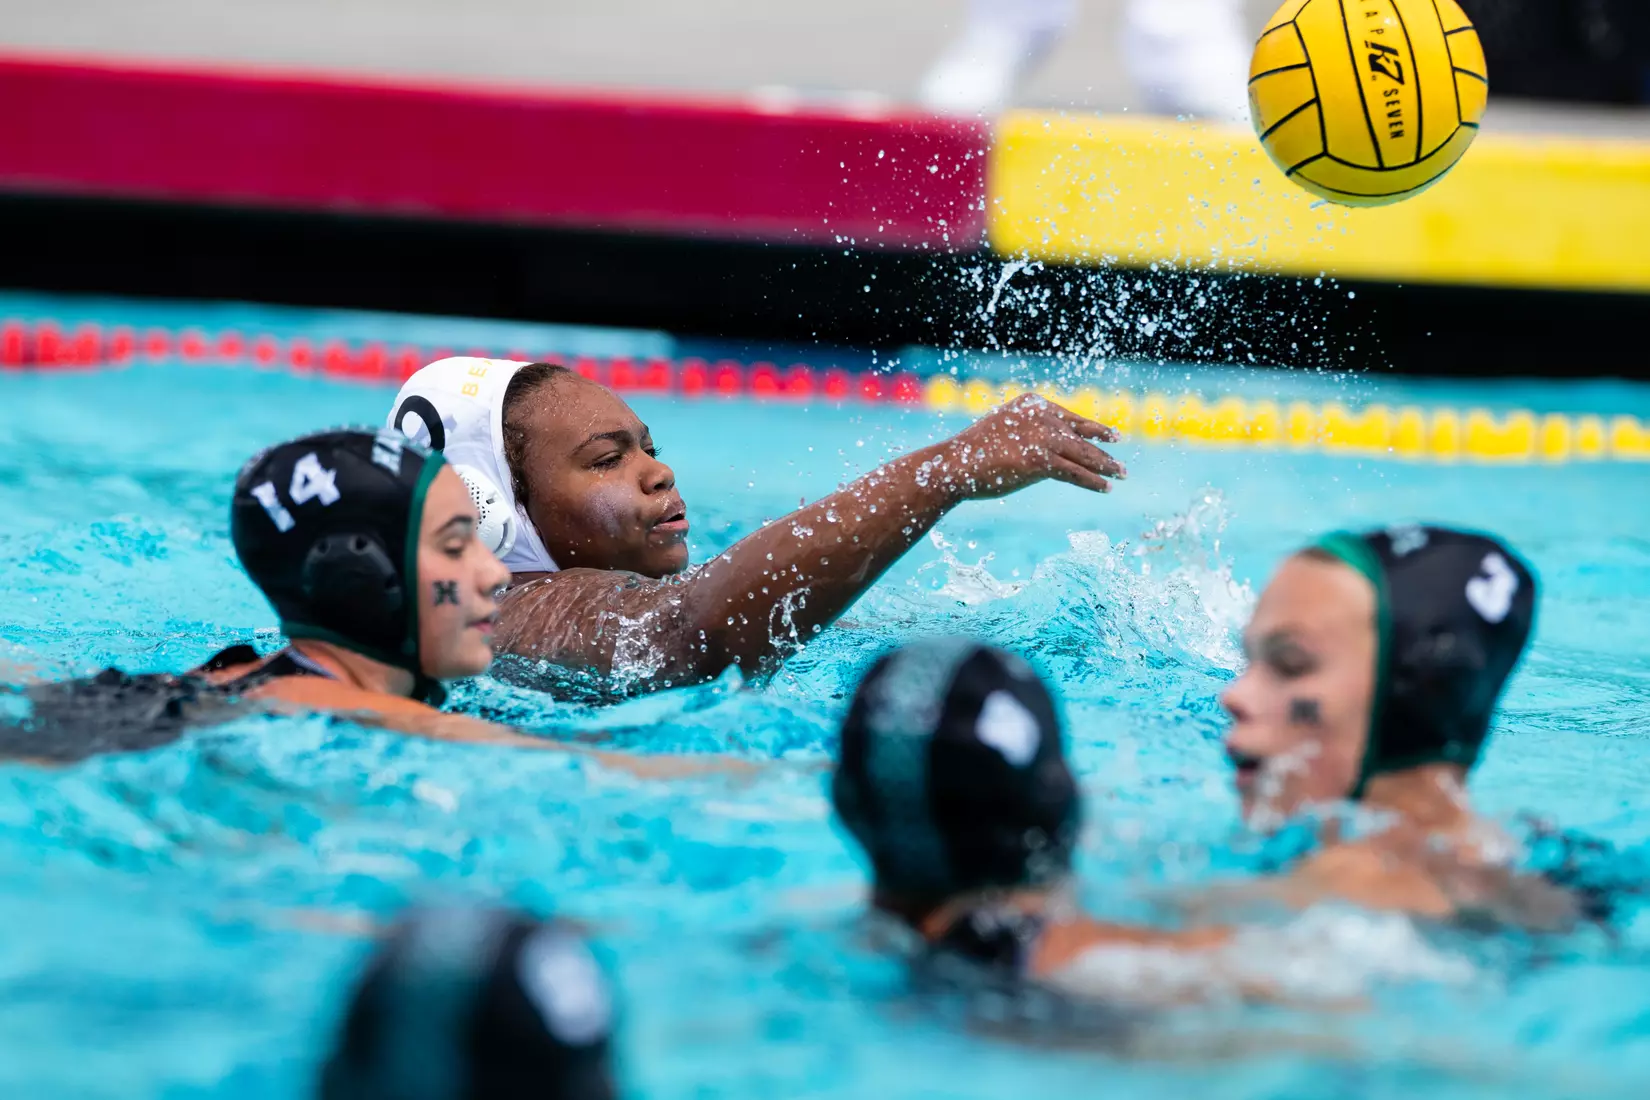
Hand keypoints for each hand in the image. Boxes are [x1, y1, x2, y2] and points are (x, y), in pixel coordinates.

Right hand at [932, 394, 1124, 500]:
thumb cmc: (974, 452)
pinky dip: (1092, 481)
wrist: (955, 464)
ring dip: (1105, 466)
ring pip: (1083, 454)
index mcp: (1033, 403)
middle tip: (1120, 463)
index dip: (1095, 429)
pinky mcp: (1041, 461)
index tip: (1112, 437)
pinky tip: (1105, 487)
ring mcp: (1042, 437)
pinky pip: (1075, 473)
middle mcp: (1041, 415)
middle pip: (1081, 435)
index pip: (1071, 418)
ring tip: (1121, 475)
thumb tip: (1051, 448)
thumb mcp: (1005, 431)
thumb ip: (1029, 433)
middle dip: (1104, 450)